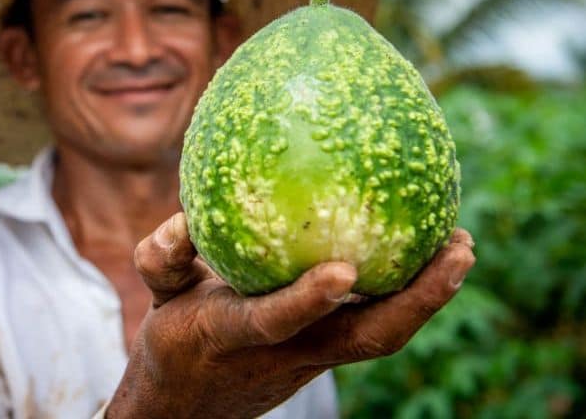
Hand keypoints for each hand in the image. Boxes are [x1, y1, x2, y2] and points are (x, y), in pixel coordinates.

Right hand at [106, 212, 474, 417]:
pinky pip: (374, 324)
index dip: (307, 301)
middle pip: (366, 340)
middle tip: (460, 247)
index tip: (345, 270)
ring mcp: (315, 358)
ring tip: (460, 247)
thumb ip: (162, 257)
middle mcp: (289, 353)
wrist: (189, 407)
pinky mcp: (327, 353)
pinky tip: (424, 255)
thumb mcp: (159, 296)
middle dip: (418, 301)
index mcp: (237, 335)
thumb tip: (185, 219)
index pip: (275, 323)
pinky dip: (407, 294)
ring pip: (383, 337)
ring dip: (427, 298)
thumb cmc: (175, 340)